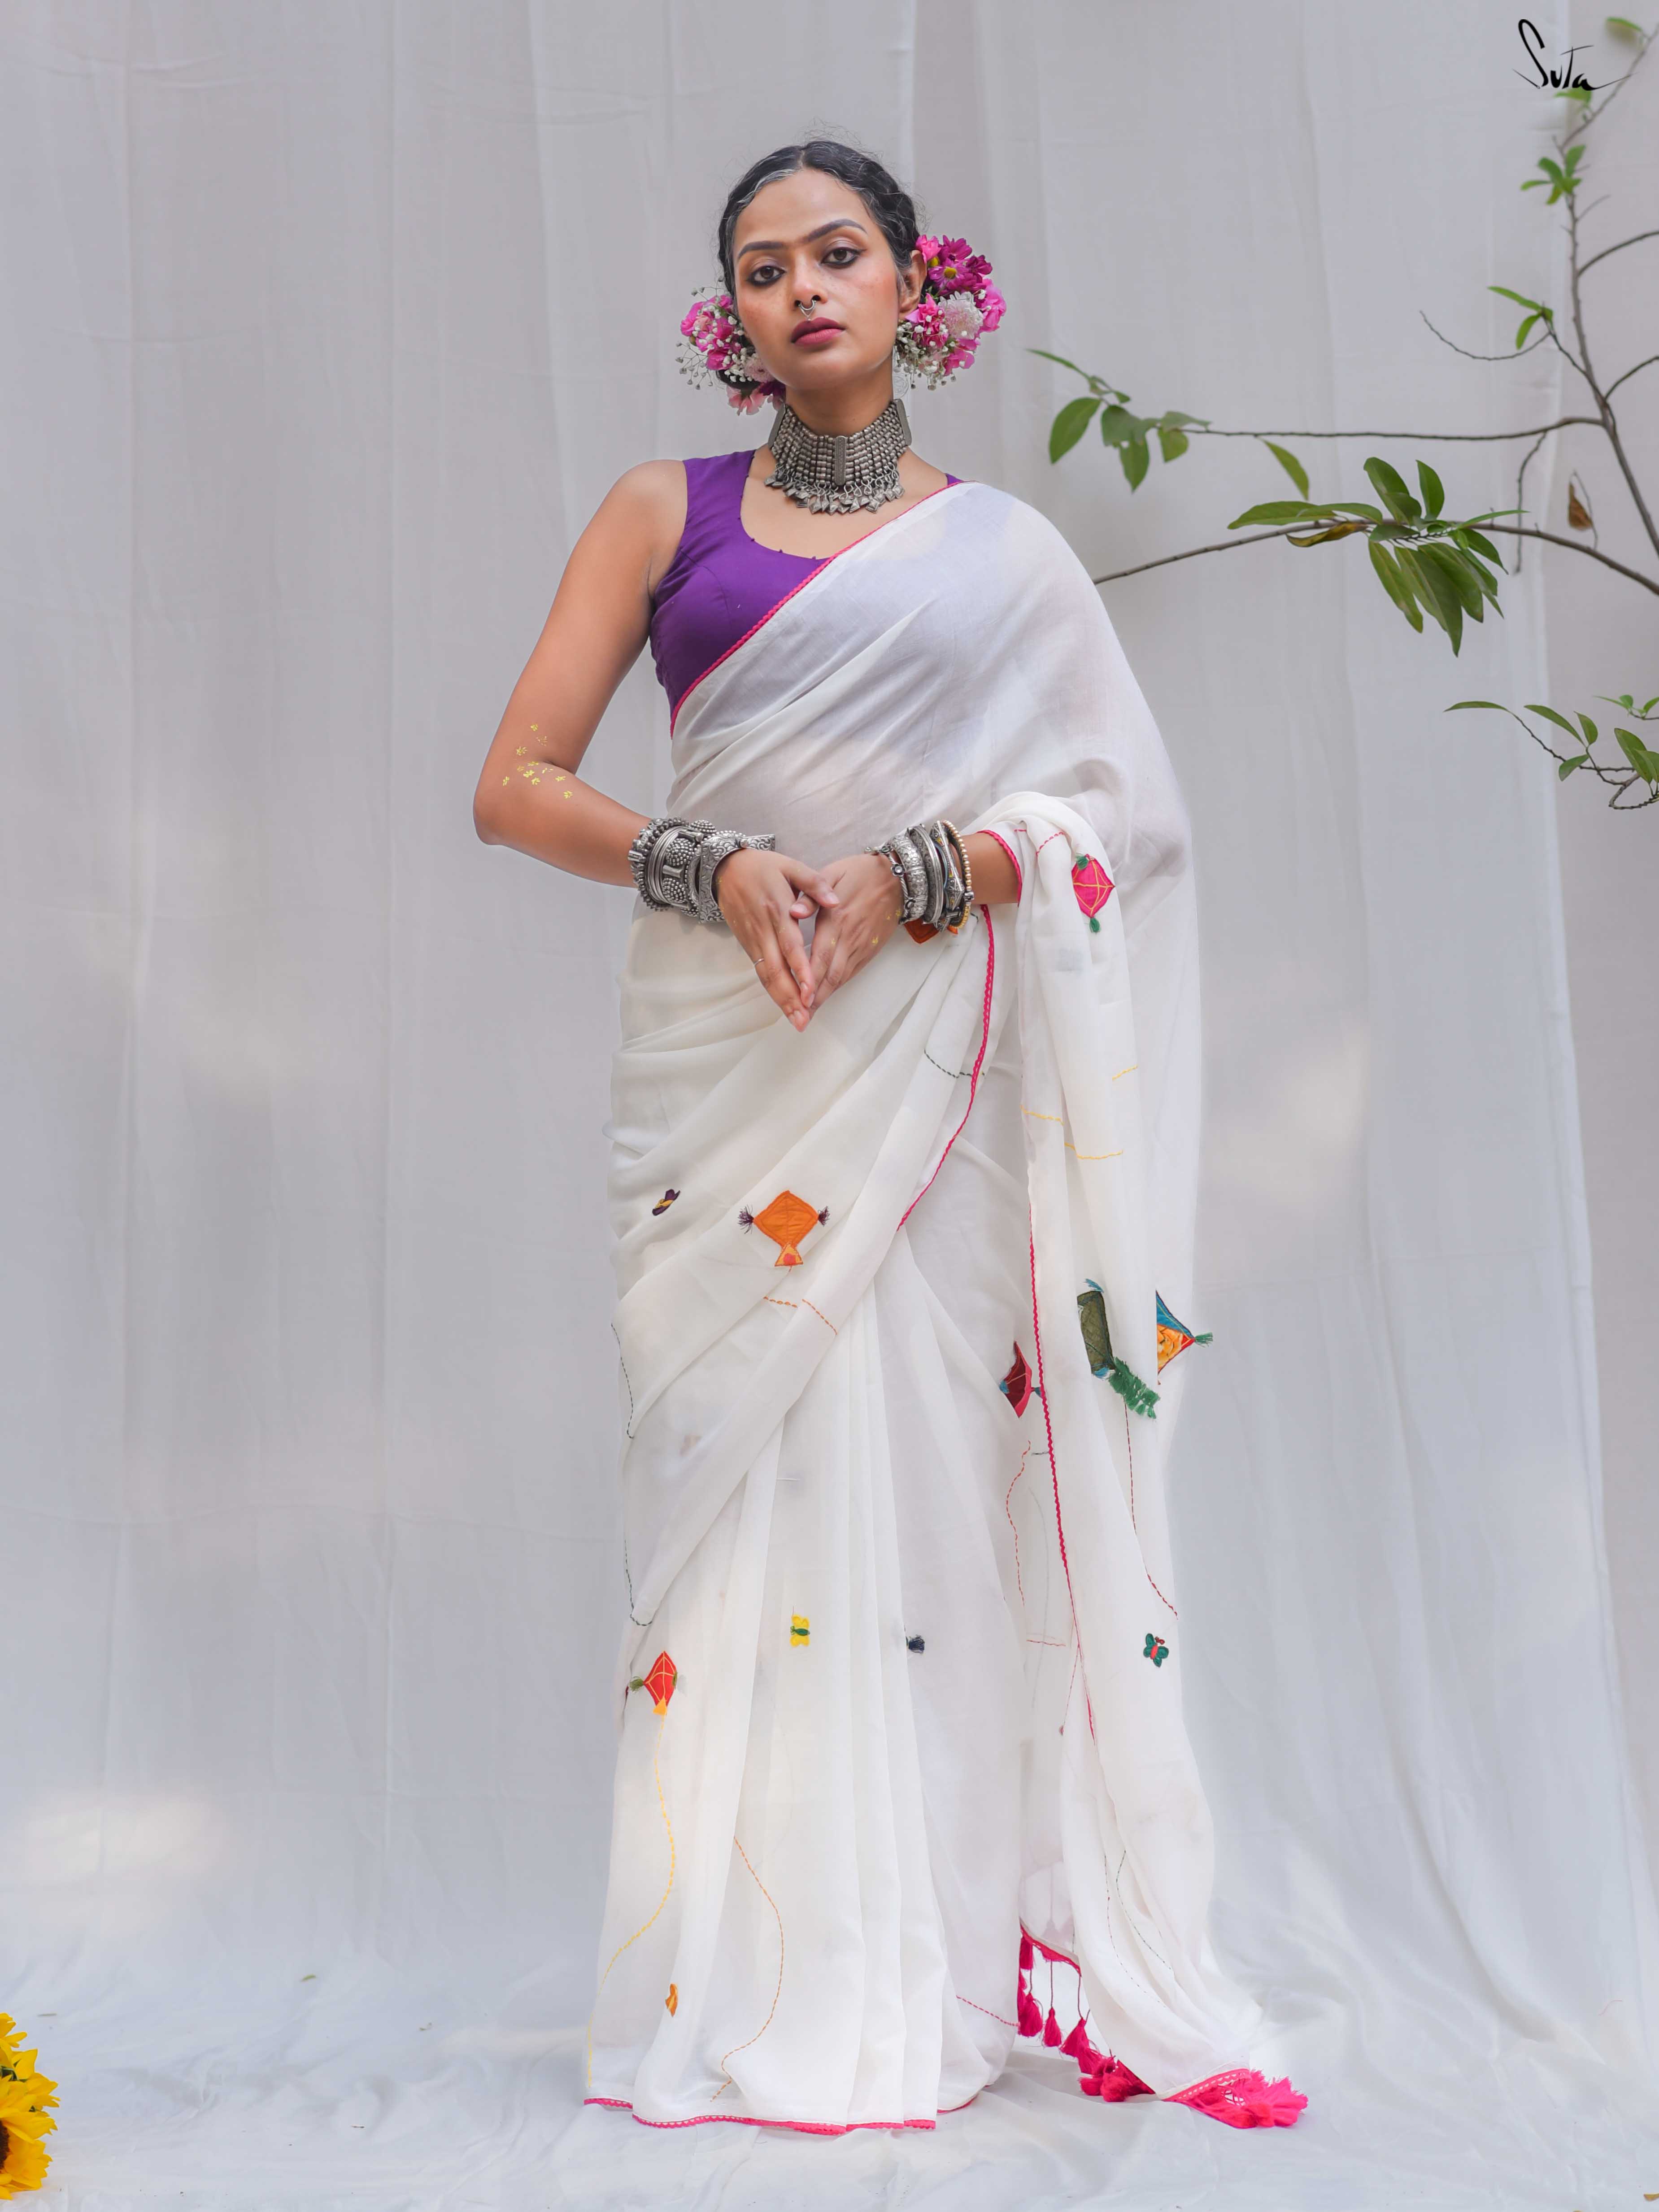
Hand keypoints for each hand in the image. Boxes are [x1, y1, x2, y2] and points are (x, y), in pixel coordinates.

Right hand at [714, 847, 840, 1030]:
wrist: (725, 868)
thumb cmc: (763, 867)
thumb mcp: (791, 866)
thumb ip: (815, 884)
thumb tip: (835, 902)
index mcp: (776, 909)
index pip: (789, 945)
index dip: (799, 969)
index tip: (810, 990)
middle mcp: (763, 929)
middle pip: (775, 969)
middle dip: (790, 997)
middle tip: (804, 1019)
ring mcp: (753, 939)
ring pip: (766, 975)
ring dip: (780, 999)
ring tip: (796, 1020)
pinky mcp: (748, 944)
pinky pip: (761, 971)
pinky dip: (772, 990)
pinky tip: (784, 1004)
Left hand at [806, 852, 905, 1008]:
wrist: (898, 877)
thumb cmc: (860, 872)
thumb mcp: (832, 873)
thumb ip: (811, 895)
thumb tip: (793, 912)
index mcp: (836, 918)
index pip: (819, 956)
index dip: (809, 979)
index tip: (797, 997)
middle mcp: (849, 936)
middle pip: (830, 974)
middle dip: (814, 997)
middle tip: (799, 1016)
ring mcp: (861, 945)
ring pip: (842, 977)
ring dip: (826, 996)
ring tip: (809, 1013)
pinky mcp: (870, 949)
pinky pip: (853, 972)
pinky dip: (839, 986)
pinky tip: (827, 994)